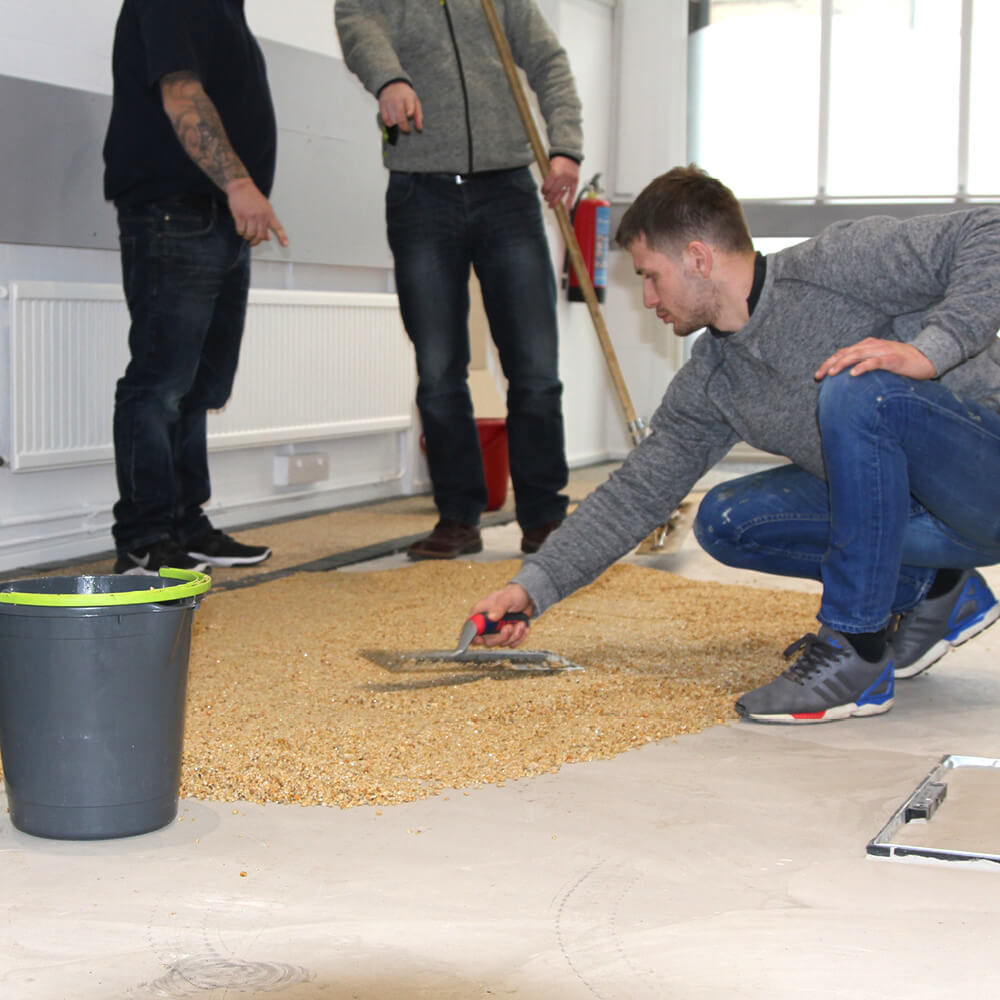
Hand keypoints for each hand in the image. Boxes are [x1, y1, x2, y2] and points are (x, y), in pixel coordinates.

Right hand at [225, 177, 288, 247]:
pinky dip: (240, 232)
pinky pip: (241, 230)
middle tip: (252, 242)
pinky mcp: (240, 215)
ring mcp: (250, 216)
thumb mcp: (264, 208)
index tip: (285, 244)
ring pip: (250, 234)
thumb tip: (267, 238)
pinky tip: (240, 230)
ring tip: (245, 235)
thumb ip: (267, 223)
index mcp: (269, 214)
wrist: (241, 187)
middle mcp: (261, 216)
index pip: (277, 227)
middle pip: (260, 235)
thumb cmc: (253, 197)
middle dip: (255, 241)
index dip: (282, 236)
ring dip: (247, 237)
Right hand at [378, 81, 422, 133]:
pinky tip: (393, 120)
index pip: (410, 107)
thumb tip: (419, 129)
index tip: (410, 117)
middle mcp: (397, 100)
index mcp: (408, 98)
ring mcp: (388, 103)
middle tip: (407, 130)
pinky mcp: (381, 106)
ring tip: (399, 121)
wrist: (392, 85)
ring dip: (396, 124)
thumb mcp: (415, 102)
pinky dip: (389, 123)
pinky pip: (385, 120)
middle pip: (400, 118)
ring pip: (392, 121)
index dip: (410, 114)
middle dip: (404, 127)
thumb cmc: (406, 96)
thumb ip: (418, 116)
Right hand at [470, 584, 534, 648]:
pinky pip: (512, 644)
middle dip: (501, 637)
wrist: (527, 597)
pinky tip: (523, 627)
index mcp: (481, 613)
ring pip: (501, 643)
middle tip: (509, 627)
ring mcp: (497, 631)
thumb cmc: (513, 594)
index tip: (481, 638)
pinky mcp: (507, 635)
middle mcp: (487, 624)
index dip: (474, 636)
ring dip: (514, 635)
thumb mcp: (506, 598)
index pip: (471, 629)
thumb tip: (491, 617)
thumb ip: (499, 607)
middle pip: (487, 641)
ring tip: (520, 623)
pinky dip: (520, 637)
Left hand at [541, 155, 579, 209]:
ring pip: (561, 194)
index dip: (544, 191)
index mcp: (555, 172)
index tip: (543, 192)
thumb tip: (545, 192)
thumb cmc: (558, 161)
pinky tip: (566, 210)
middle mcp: (563, 177)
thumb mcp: (549, 166)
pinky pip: (572, 194)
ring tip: (551, 206)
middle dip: (548, 197)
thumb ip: (548, 179)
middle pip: (553, 192)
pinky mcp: (575, 182)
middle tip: (546, 199)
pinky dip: (569, 202)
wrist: (569, 153)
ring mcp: (570, 180)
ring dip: (555, 201)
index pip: (547, 187)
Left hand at [814, 337, 935, 380]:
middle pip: (846, 353)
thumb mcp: (880, 360)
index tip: (818, 375)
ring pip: (857, 355)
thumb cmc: (901, 362)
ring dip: (842, 364)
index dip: (829, 362)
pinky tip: (853, 374)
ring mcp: (882, 351)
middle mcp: (872, 346)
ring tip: (831, 373)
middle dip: (830, 364)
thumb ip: (865, 364)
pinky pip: (874, 362)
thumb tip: (847, 378)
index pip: (843, 352)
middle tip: (818, 375)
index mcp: (867, 346)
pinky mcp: (892, 359)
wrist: (927, 357)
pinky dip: (863, 367)